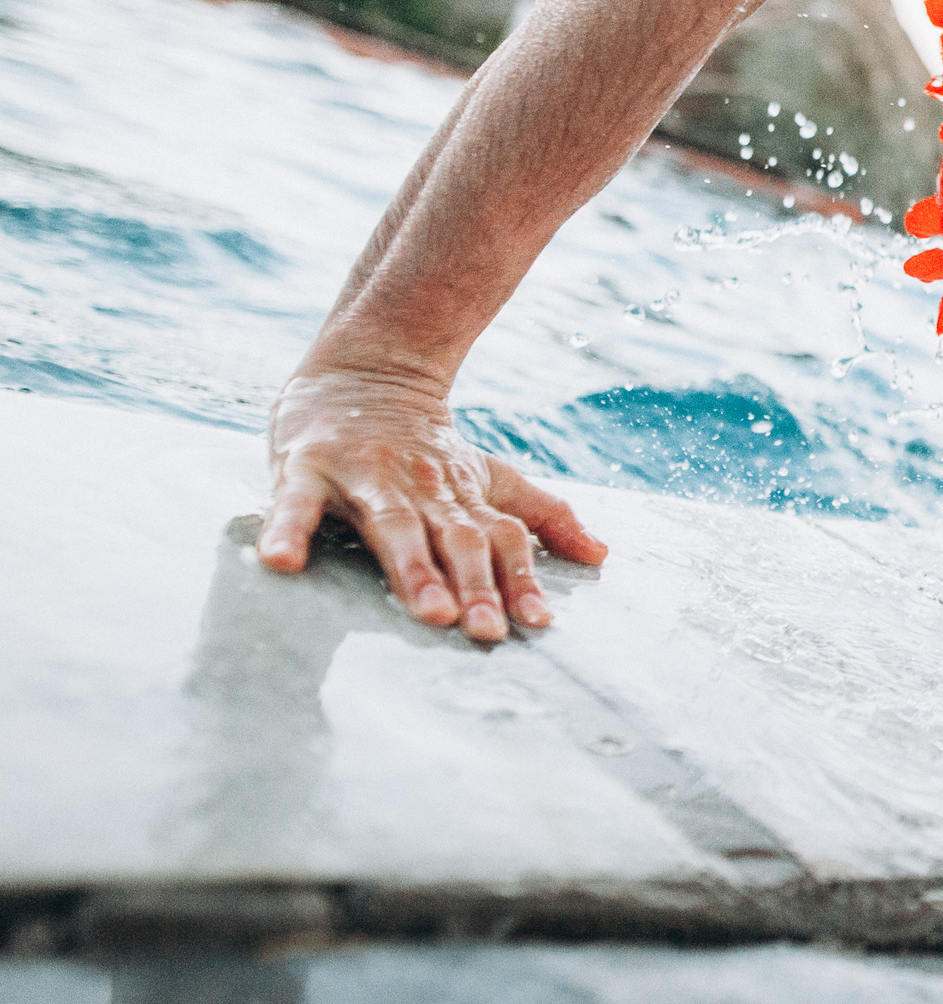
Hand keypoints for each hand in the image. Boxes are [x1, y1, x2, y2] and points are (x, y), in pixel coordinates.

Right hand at [259, 368, 607, 641]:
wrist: (364, 373)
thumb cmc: (426, 448)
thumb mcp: (488, 477)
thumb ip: (542, 514)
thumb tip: (601, 552)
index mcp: (462, 496)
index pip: (500, 539)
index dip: (520, 578)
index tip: (539, 622)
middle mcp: (421, 489)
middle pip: (454, 539)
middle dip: (474, 585)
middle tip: (488, 631)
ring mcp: (366, 478)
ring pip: (394, 527)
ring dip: (413, 570)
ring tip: (430, 612)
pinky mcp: (306, 469)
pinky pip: (295, 503)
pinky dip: (287, 530)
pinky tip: (280, 562)